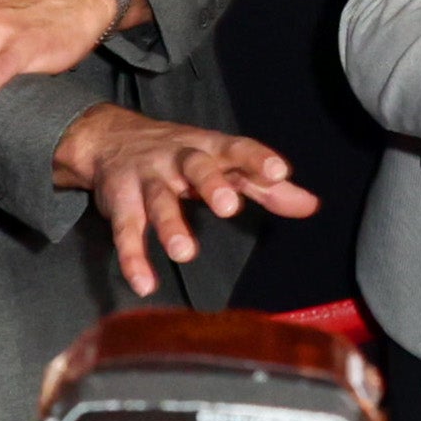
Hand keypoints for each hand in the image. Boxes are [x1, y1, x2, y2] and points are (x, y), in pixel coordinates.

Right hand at [50, 102, 319, 296]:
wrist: (109, 137)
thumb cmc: (179, 154)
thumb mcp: (221, 162)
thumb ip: (264, 187)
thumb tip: (311, 204)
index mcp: (209, 149)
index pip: (237, 149)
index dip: (257, 158)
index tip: (280, 171)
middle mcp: (178, 159)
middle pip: (195, 167)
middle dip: (210, 184)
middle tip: (228, 206)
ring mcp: (147, 179)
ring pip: (158, 199)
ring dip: (170, 224)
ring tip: (184, 253)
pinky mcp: (120, 202)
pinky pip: (125, 229)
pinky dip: (132, 257)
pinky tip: (144, 283)